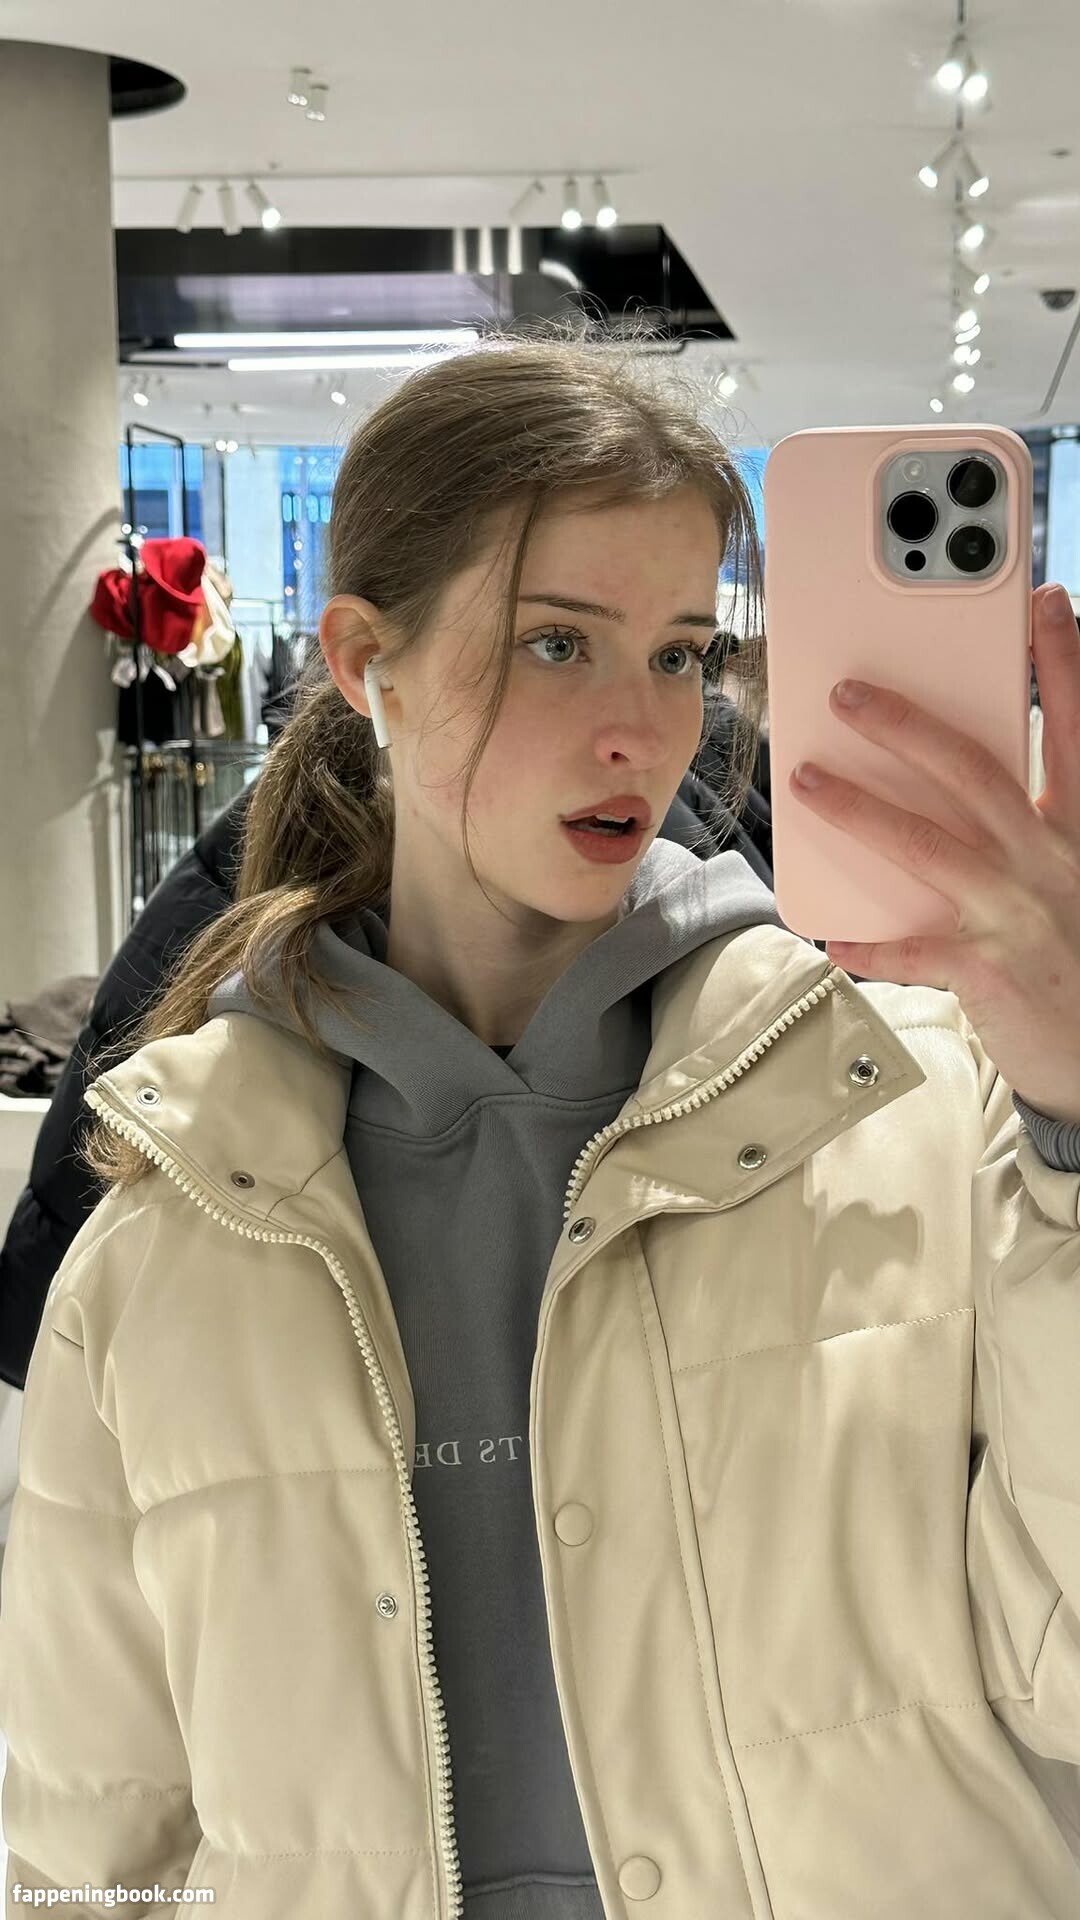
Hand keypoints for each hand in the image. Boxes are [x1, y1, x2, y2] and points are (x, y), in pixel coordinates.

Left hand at [789, 582, 1079, 1125]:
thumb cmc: (1073, 953)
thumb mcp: (1073, 874)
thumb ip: (1035, 826)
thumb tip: (972, 781)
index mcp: (1078, 830)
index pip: (1072, 732)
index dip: (1063, 666)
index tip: (1050, 606)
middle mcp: (1050, 860)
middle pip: (975, 771)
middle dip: (908, 725)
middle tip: (850, 692)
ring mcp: (1017, 912)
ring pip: (927, 844)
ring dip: (860, 809)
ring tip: (808, 783)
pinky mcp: (989, 970)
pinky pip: (915, 952)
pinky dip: (870, 947)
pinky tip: (830, 937)